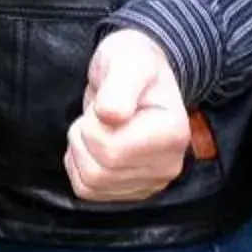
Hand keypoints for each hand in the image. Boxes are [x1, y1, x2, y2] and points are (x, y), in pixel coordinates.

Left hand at [64, 27, 190, 203]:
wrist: (137, 74)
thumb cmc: (133, 63)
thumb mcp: (127, 61)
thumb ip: (120, 85)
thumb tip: (111, 115)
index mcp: (172, 134)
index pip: (111, 151)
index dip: (92, 125)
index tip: (105, 103)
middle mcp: (167, 165)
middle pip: (99, 170)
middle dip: (83, 136)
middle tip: (98, 113)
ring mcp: (150, 181)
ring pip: (92, 183)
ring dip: (80, 150)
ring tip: (97, 126)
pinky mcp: (131, 190)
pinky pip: (89, 190)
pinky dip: (79, 166)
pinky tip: (93, 143)